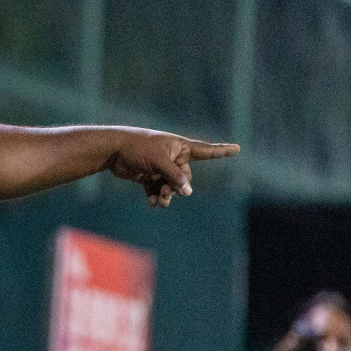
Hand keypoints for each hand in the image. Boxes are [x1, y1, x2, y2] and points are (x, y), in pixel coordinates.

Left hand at [107, 132, 238, 206]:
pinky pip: (156, 189)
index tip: (237, 148)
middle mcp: (172, 156)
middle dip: (177, 186)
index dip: (221, 151)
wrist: (113, 150)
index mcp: (180, 147)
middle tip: (167, 192)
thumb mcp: (159, 162)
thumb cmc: (138, 148)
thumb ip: (174, 176)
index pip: (205, 150)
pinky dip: (155, 196)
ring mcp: (160, 166)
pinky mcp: (148, 175)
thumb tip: (187, 192)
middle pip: (184, 177)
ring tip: (160, 202)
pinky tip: (152, 203)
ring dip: (166, 194)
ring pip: (170, 186)